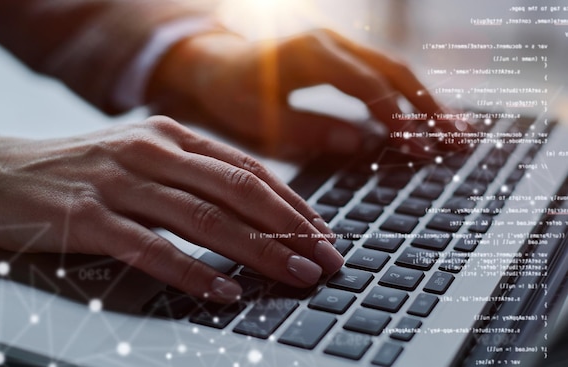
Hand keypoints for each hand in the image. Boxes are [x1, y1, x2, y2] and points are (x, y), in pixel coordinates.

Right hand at [0, 116, 342, 302]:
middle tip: (326, 259)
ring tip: (296, 276)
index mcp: (169, 135)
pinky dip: (194, 273)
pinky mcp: (88, 217)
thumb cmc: (79, 169)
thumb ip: (190, 175)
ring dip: (258, 251)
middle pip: (238, 192)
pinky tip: (225, 292)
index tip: (322, 232)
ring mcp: (119, 183)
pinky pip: (152, 249)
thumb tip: (252, 208)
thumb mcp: (140, 157)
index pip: (247, 170)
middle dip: (291, 228)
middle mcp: (150, 152)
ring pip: (204, 219)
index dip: (291, 202)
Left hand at [152, 29, 458, 154]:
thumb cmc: (231, 92)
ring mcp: (338, 43)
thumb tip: (361, 142)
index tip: (420, 147)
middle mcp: (330, 41)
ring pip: (393, 67)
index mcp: (310, 54)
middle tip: (458, 138)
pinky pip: (381, 71)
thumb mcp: (262, 119)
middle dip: (428, 105)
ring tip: (457, 128)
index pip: (368, 86)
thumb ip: (310, 130)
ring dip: (425, 98)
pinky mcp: (340, 54)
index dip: (397, 118)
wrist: (215, 64)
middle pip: (392, 70)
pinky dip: (406, 93)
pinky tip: (425, 114)